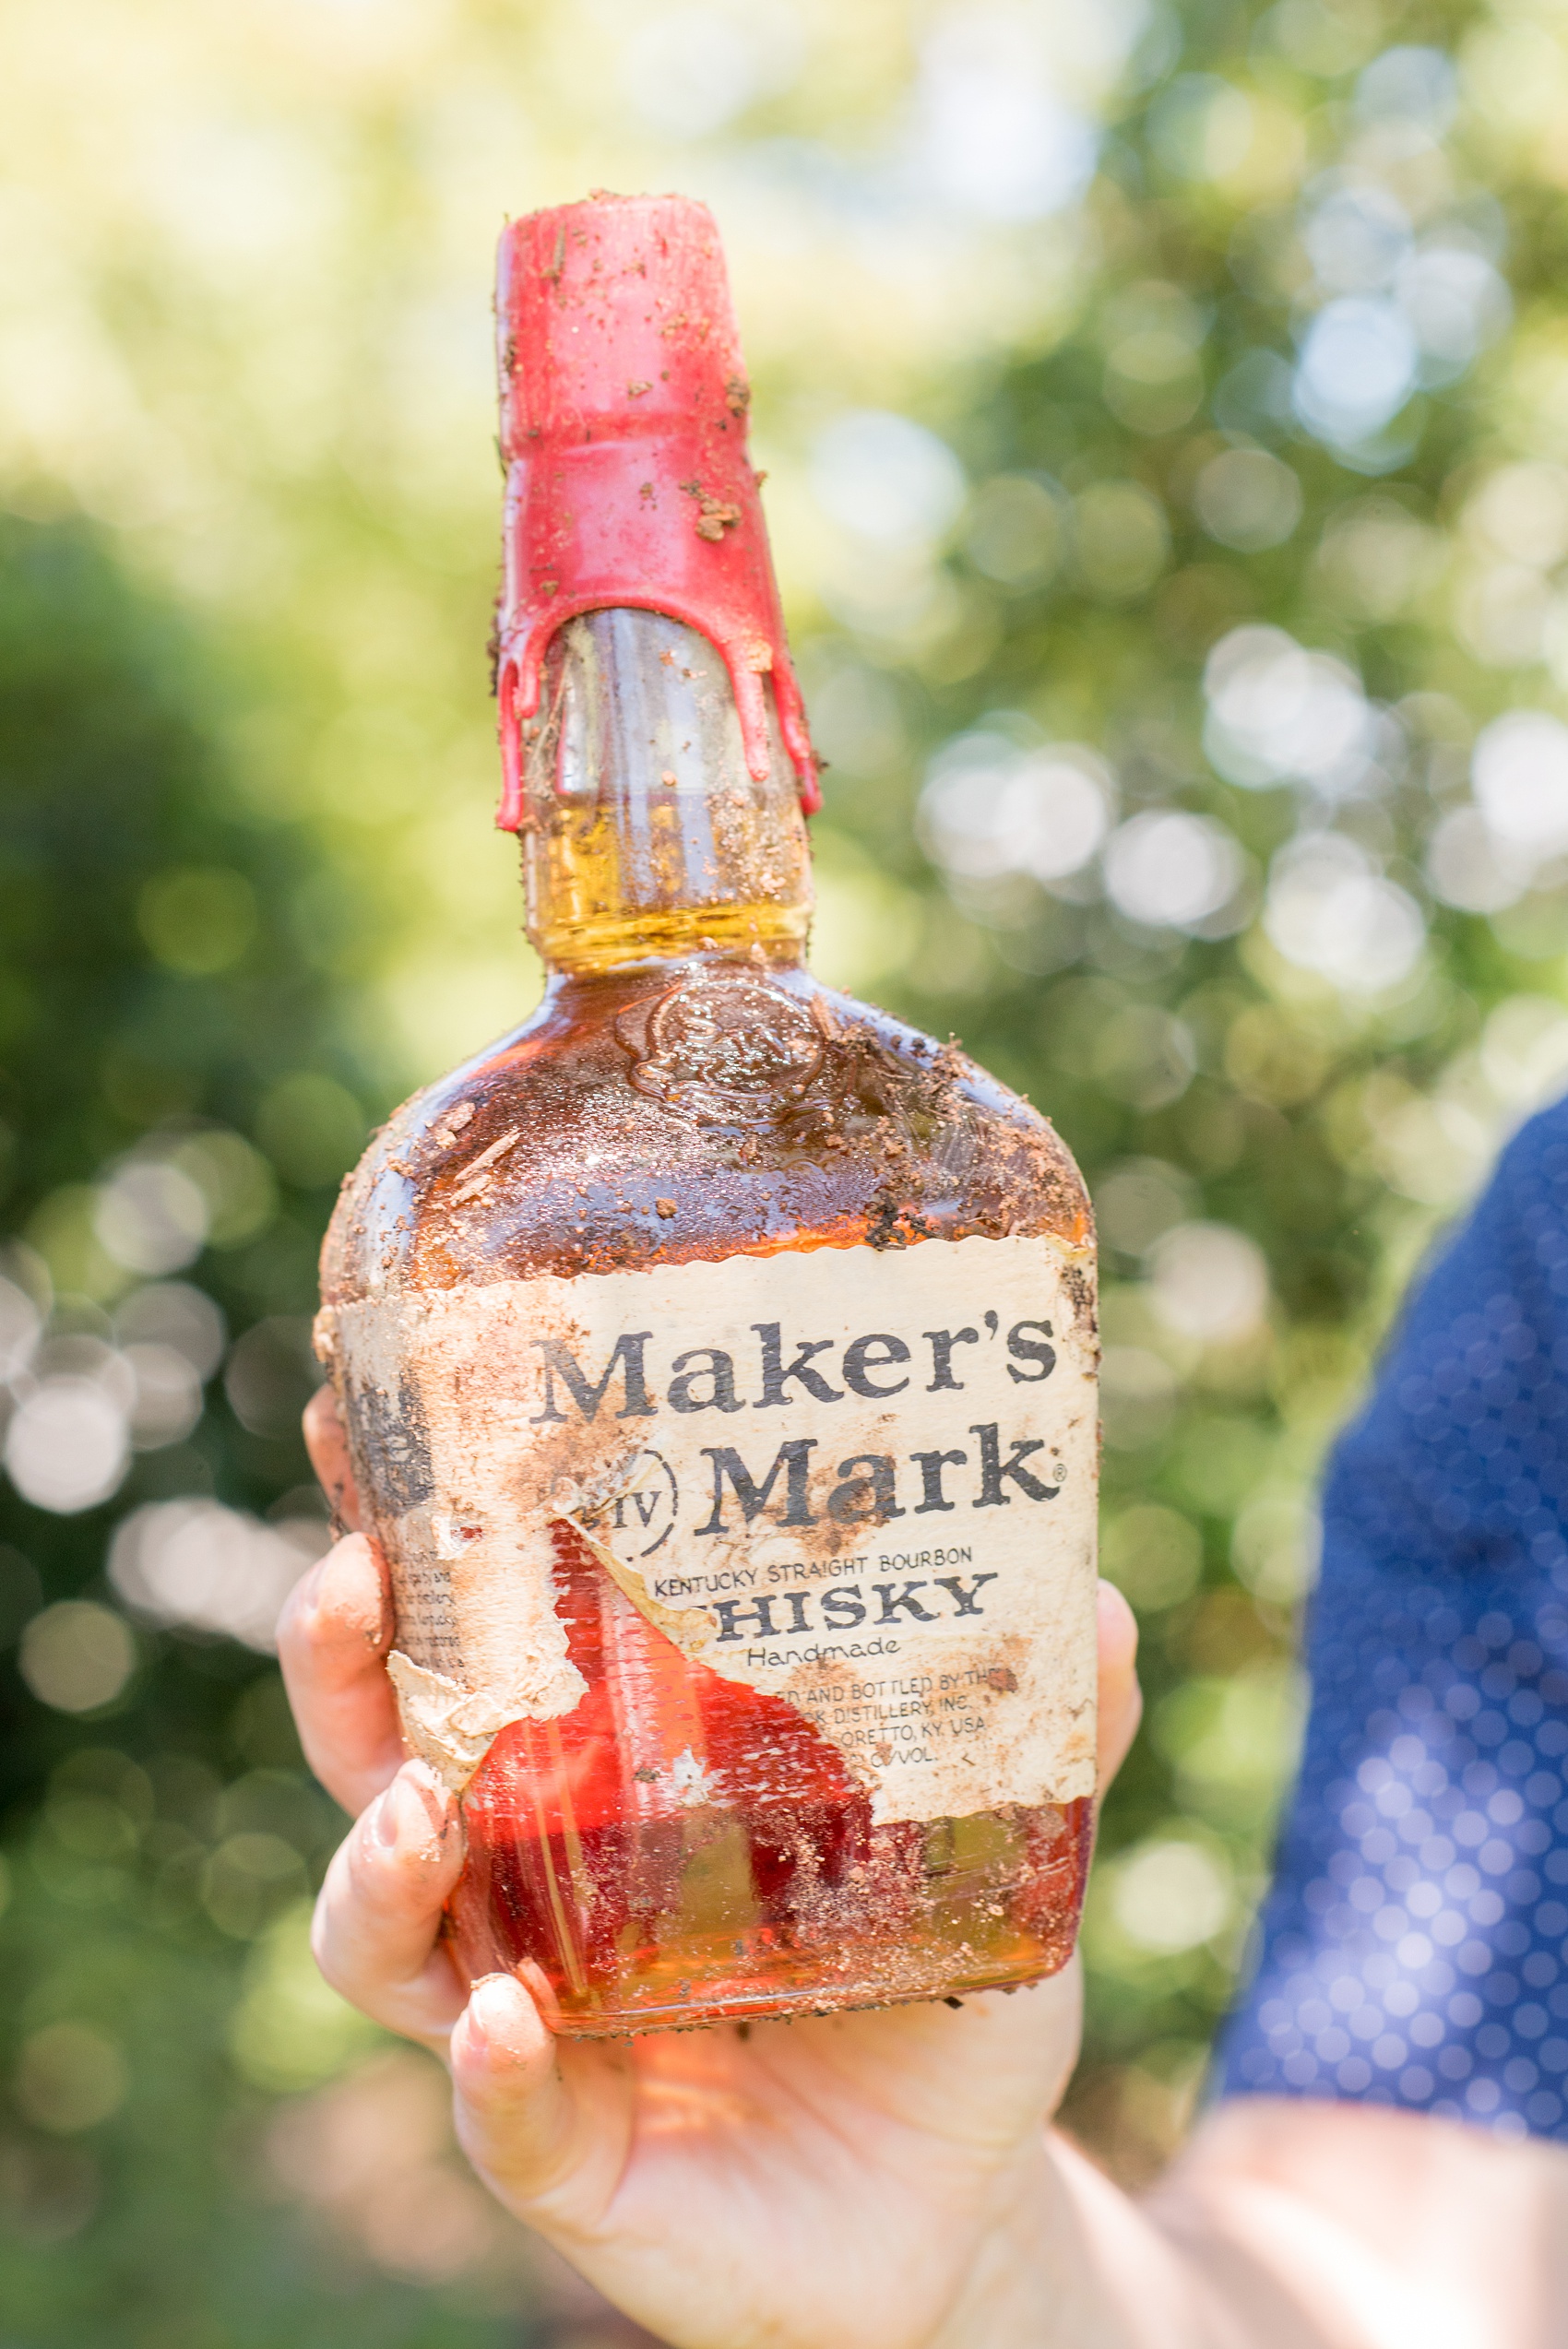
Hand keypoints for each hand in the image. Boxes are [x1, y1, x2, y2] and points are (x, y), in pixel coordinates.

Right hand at [280, 1387, 1141, 2348]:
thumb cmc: (932, 1984)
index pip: (471, 1632)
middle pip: (372, 1751)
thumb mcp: (996, 1840)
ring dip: (375, 1866)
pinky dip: (490, 2069)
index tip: (365, 1422)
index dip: (401, 1534)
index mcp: (598, 1765)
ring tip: (423, 1814)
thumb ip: (1043, 1727)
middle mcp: (528, 1874)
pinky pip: (493, 2110)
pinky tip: (511, 2022)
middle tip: (355, 1578)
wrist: (956, 2197)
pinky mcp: (558, 2150)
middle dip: (337, 1661)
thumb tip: (1093, 1596)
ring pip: (378, 1932)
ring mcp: (524, 2010)